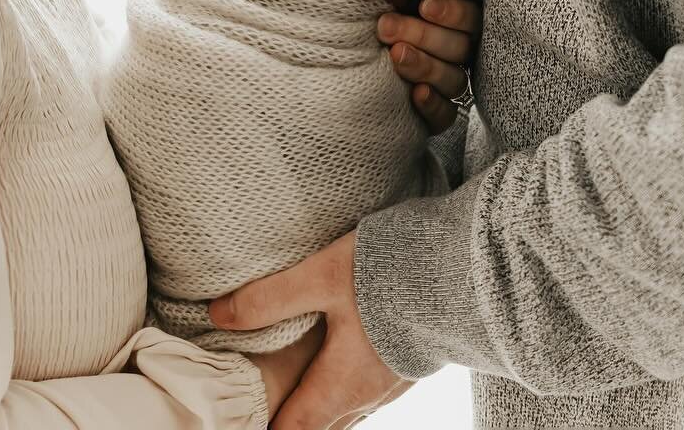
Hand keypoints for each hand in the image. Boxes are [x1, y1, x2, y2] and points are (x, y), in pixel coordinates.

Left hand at [211, 232, 410, 429]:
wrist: (464, 269)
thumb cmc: (392, 274)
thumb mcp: (321, 275)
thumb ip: (269, 297)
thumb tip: (218, 315)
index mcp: (340, 385)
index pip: (293, 429)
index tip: (245, 427)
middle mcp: (367, 395)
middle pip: (321, 425)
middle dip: (293, 422)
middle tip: (268, 413)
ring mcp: (393, 383)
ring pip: (348, 410)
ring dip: (321, 407)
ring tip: (301, 395)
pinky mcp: (411, 362)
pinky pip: (370, 392)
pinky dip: (346, 390)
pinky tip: (344, 366)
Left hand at [377, 0, 480, 132]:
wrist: (341, 66)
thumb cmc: (367, 18)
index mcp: (453, 22)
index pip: (471, 17)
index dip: (453, 12)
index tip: (424, 6)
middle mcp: (456, 54)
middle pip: (459, 48)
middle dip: (423, 35)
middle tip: (386, 27)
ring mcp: (447, 85)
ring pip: (454, 79)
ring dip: (425, 66)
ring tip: (395, 55)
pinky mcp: (435, 114)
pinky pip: (446, 115)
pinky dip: (433, 105)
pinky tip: (415, 94)